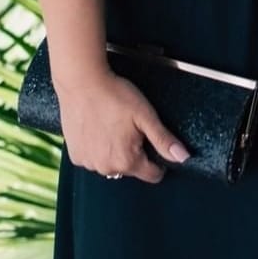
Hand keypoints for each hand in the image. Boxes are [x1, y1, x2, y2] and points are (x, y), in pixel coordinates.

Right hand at [55, 69, 189, 183]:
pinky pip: (94, 157)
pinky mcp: (75, 155)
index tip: (155, 143)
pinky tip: (99, 128)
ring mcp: (88, 163)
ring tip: (114, 125)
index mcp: (126, 161)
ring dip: (115, 150)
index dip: (159, 161)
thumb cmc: (115, 96)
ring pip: (111, 163)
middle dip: (135, 151)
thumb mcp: (146, 116)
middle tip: (131, 127)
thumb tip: (183, 157)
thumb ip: (164, 140)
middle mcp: (105, 168)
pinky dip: (98, 148)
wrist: (82, 83)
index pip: (152, 175)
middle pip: (131, 168)